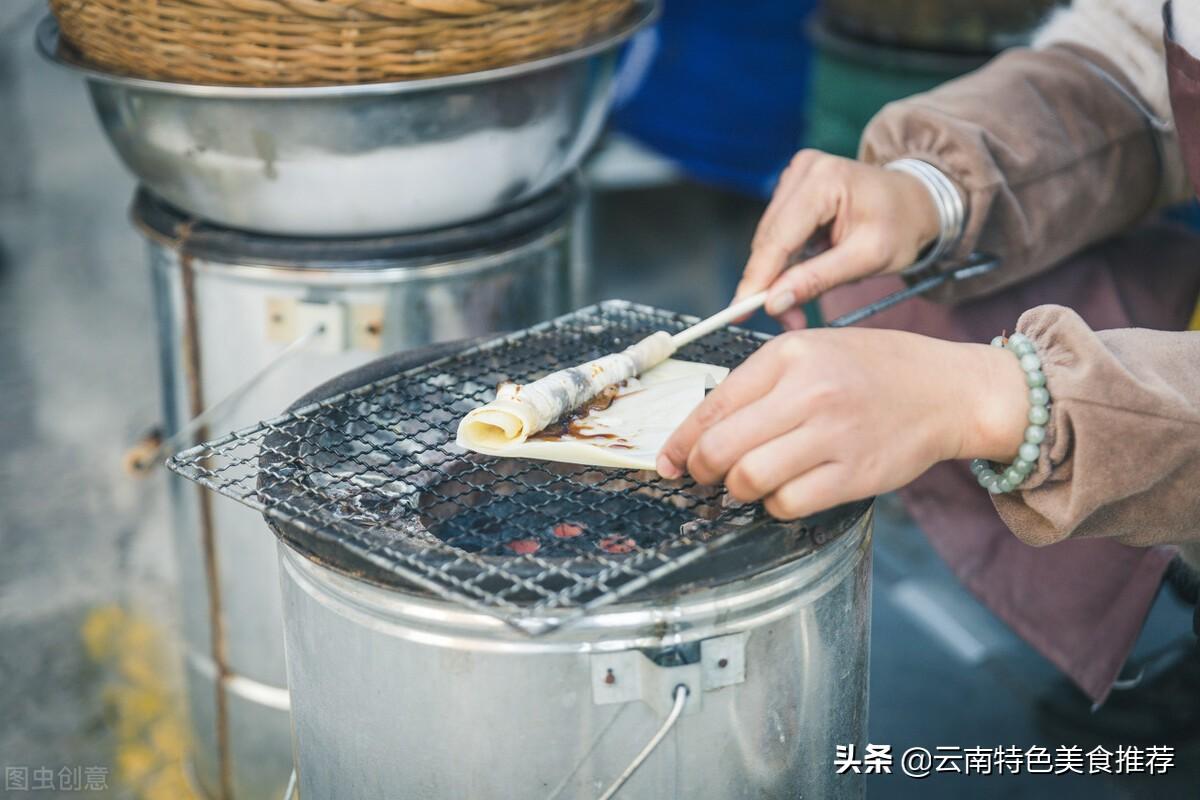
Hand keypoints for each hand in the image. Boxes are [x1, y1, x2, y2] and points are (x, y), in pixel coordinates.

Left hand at [656, 328, 1027, 519]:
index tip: (670, 462)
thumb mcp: (811, 352)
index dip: (681, 443)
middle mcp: (808, 393)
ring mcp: (832, 436)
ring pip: (749, 481)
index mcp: (789, 355)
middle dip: (701, 471)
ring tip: (749, 483)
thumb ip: (757, 384)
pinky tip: (784, 491)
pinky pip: (788, 505)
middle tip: (704, 477)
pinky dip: (775, 506)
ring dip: (738, 491)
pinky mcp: (854, 475)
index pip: (713, 407)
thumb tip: (700, 431)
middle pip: (721, 449)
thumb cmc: (872, 370)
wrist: (946, 390)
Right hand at [737, 150, 940, 326]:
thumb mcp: (868, 258)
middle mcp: (804, 170)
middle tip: (784, 319)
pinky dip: (785, 261)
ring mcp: (796, 175)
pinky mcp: (793, 187)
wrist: (916, 201)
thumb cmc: (901, 225)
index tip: (739, 312)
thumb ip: (818, 279)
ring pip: (769, 238)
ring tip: (797, 304)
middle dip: (770, 283)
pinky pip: (777, 232)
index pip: (780, 237)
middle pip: (770, 238)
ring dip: (777, 275)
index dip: (757, 278)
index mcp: (826, 179)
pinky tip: (801, 276)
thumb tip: (773, 303)